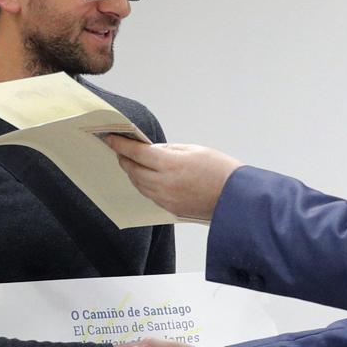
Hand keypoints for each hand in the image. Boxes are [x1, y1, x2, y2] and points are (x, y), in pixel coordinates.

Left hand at [105, 137, 241, 220]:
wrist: (237, 199)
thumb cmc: (220, 170)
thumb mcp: (194, 150)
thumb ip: (168, 149)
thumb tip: (150, 150)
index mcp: (170, 164)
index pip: (136, 153)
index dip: (120, 144)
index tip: (110, 138)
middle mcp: (163, 183)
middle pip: (133, 170)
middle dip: (124, 158)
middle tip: (119, 148)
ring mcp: (165, 198)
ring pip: (138, 184)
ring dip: (132, 172)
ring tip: (130, 162)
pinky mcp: (169, 209)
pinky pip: (149, 194)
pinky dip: (143, 184)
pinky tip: (144, 176)